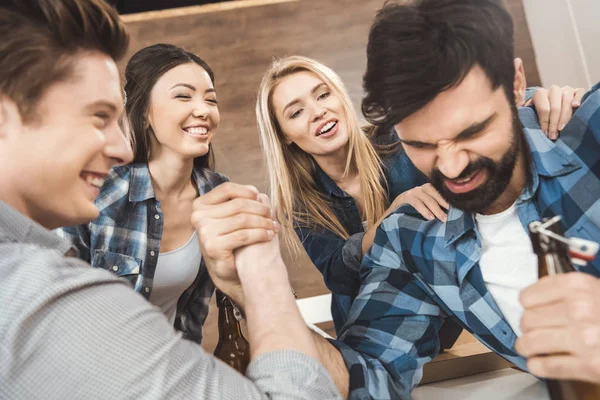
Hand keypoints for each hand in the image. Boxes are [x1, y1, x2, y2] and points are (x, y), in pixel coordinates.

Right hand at [191, 182, 277, 303]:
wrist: (227, 270)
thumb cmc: (231, 240)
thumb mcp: (232, 216)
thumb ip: (240, 201)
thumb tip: (255, 191)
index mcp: (200, 205)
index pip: (227, 189)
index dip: (247, 191)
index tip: (261, 198)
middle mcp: (198, 216)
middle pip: (238, 204)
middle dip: (260, 209)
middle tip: (272, 215)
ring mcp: (204, 232)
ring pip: (243, 219)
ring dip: (263, 222)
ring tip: (273, 225)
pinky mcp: (213, 246)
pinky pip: (244, 235)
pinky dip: (260, 234)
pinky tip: (269, 235)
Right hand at [388, 183, 448, 221]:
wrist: (391, 215)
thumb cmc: (411, 213)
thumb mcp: (424, 208)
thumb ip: (434, 208)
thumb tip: (450, 215)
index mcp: (426, 190)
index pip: (440, 191)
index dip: (447, 199)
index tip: (456, 208)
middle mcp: (420, 188)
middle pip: (435, 194)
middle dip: (444, 205)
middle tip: (450, 216)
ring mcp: (412, 192)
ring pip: (427, 198)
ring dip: (436, 209)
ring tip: (442, 219)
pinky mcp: (404, 197)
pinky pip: (416, 202)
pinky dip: (424, 210)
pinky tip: (429, 217)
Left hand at [515, 273, 599, 382]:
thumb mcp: (595, 290)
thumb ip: (566, 291)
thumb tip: (533, 299)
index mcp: (578, 286)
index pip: (529, 296)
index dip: (528, 304)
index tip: (530, 308)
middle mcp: (578, 310)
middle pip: (528, 320)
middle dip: (527, 326)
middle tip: (532, 329)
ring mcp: (583, 339)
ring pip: (531, 342)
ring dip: (526, 346)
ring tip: (528, 346)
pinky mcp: (589, 366)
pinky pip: (547, 367)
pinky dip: (537, 366)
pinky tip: (538, 363)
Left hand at [524, 85, 585, 139]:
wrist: (552, 105)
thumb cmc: (539, 113)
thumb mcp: (529, 113)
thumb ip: (523, 114)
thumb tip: (512, 118)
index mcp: (539, 94)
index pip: (543, 108)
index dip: (545, 122)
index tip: (545, 134)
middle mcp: (552, 90)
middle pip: (555, 106)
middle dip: (554, 123)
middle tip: (553, 135)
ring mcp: (565, 89)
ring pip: (566, 100)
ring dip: (565, 116)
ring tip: (562, 128)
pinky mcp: (576, 90)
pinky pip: (579, 92)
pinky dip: (578, 98)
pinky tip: (576, 106)